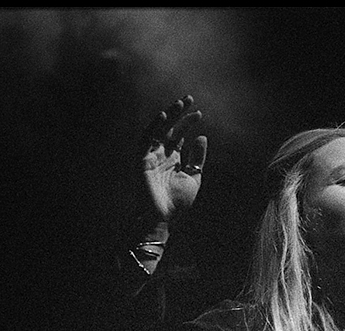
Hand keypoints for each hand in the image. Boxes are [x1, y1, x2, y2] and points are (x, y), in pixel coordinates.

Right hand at [139, 95, 206, 226]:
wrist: (164, 218)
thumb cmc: (177, 202)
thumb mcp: (193, 177)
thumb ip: (197, 158)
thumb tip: (202, 136)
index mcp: (171, 158)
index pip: (178, 135)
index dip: (187, 122)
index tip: (199, 113)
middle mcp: (160, 154)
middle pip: (168, 128)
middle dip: (178, 113)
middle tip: (188, 98)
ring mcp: (150, 156)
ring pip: (157, 130)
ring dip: (168, 115)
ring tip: (180, 103)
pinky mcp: (142, 160)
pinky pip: (146, 140)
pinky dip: (154, 127)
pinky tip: (164, 116)